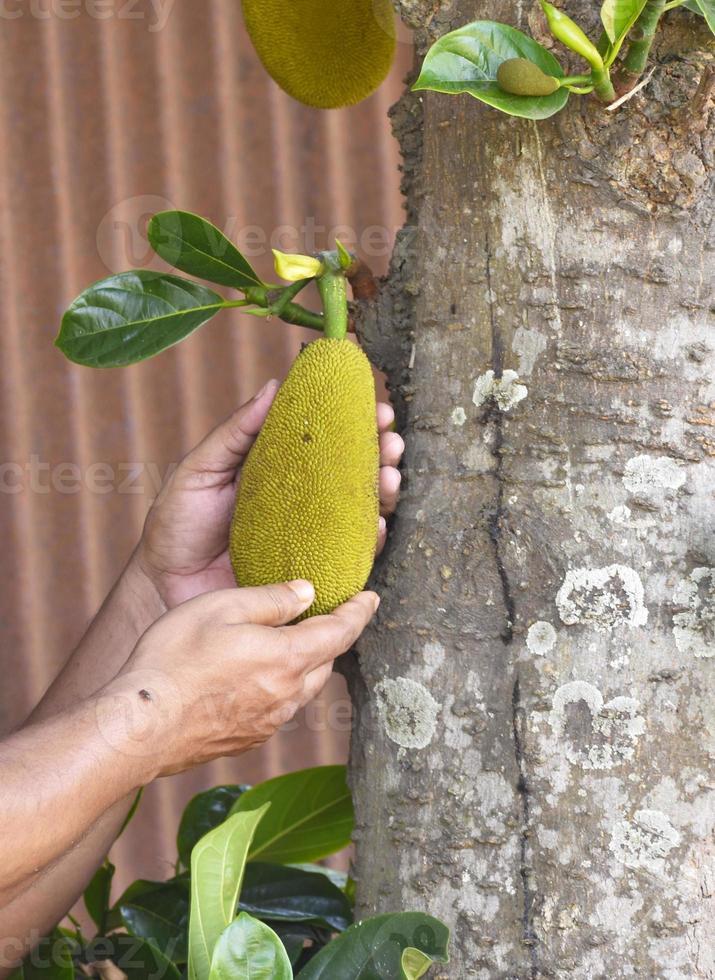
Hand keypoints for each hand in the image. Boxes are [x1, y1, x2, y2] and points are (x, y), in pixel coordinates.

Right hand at [106, 581, 378, 775]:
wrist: (139, 727)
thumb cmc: (174, 659)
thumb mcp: (222, 608)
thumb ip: (271, 600)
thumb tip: (307, 593)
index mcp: (288, 658)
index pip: (340, 631)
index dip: (359, 611)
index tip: (371, 598)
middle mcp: (288, 696)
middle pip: (325, 661)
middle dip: (330, 637)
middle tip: (324, 615)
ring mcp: (268, 723)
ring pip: (303, 687)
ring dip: (305, 664)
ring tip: (289, 643)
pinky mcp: (247, 739)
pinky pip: (279, 708)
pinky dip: (280, 687)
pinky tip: (254, 677)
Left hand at [134, 381, 403, 607]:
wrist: (163, 586)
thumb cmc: (176, 526)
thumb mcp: (199, 470)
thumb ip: (235, 433)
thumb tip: (273, 386)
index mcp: (278, 470)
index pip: (326, 441)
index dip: (355, 423)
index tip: (374, 406)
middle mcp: (302, 502)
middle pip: (355, 474)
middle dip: (383, 454)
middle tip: (392, 441)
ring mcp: (310, 538)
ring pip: (362, 512)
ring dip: (385, 492)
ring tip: (390, 476)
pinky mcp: (311, 574)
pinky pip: (351, 558)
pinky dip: (370, 541)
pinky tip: (377, 524)